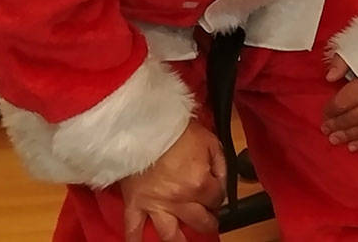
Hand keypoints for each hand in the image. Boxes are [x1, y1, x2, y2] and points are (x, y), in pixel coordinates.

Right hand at [119, 121, 225, 241]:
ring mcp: (156, 205)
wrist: (143, 126)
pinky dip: (135, 240)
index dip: (219, 198)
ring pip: (170, 233)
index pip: (216, 200)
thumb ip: (221, 165)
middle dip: (208, 223)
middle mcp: (179, 200)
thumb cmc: (177, 130)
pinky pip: (133, 228)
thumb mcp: (210, 142)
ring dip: (180, 241)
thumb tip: (224, 182)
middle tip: (210, 223)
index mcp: (199, 184)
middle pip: (199, 221)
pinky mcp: (135, 204)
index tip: (216, 195)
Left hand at [322, 55, 357, 150]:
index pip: (344, 101)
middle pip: (353, 117)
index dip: (331, 109)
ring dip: (350, 135)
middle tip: (326, 130)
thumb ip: (344, 60)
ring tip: (336, 140)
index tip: (324, 113)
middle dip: (338, 124)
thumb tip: (330, 77)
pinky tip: (355, 146)